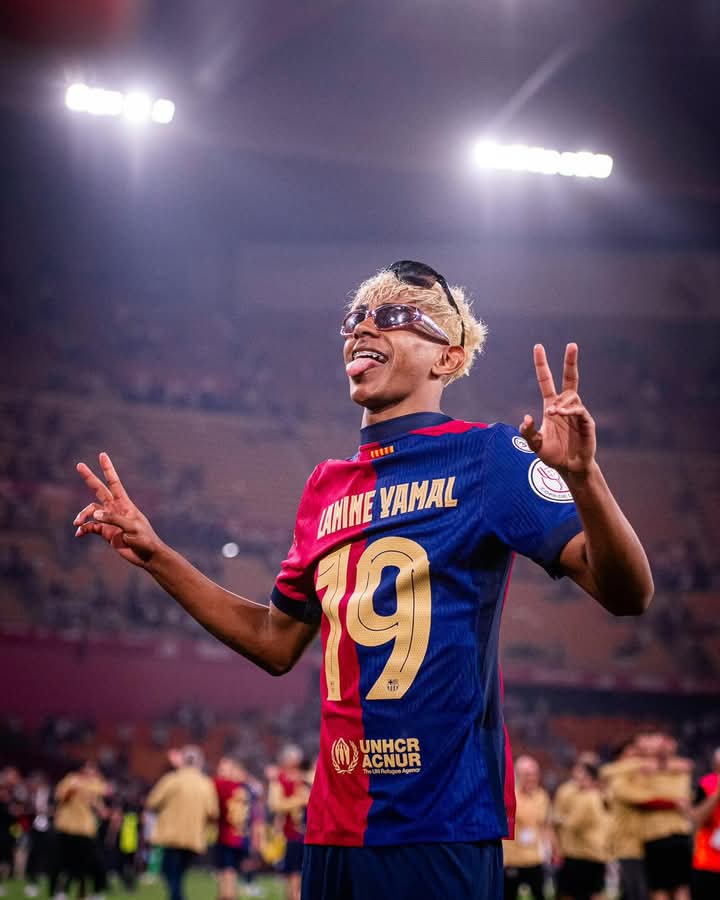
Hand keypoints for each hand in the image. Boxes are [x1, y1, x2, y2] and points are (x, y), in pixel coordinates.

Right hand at [73, 452, 160, 567]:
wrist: (147, 556)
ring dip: (83, 515)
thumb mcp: (131, 528)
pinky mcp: (107, 532)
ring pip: (91, 511)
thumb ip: (114, 519)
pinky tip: (79, 534)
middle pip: (99, 490)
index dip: (108, 469)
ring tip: (77, 523)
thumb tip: (96, 514)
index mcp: (125, 504)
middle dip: (90, 478)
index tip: (102, 455)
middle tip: (79, 465)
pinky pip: (91, 527)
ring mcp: (110, 520)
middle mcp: (116, 509)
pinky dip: (84, 529)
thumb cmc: (145, 540)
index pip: (114, 483)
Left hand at [520, 343, 596, 476]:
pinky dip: (570, 409)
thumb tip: (526, 417)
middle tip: (572, 344)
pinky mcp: (586, 422)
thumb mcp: (534, 444)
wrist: (569, 469)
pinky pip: (579, 410)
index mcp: (552, 406)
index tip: (538, 347)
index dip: (542, 364)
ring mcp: (577, 413)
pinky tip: (561, 413)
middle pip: (570, 378)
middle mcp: (565, 406)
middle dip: (570, 362)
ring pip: (571, 396)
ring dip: (560, 402)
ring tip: (552, 413)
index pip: (546, 380)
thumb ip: (527, 432)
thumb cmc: (553, 455)